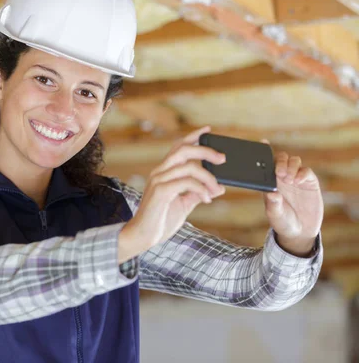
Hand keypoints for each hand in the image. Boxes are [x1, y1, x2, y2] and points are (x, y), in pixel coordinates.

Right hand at [119, 126, 225, 261]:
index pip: (178, 147)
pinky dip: (201, 189)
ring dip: (208, 177)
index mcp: (164, 172)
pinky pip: (186, 183)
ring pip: (189, 167)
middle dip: (206, 151)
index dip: (193, 136)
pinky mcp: (160, 191)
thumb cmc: (160, 220)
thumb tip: (219, 187)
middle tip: (223, 159)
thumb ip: (198, 193)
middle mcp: (159, 172)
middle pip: (184, 150)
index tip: (208, 130)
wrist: (143, 236)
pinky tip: (207, 199)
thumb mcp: (184, 205)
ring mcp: (158, 181)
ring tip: (216, 189)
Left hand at [261, 141, 323, 256]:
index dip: (264, 152)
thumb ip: (273, 204)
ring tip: (289, 180)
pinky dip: (302, 173)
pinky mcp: (309, 182)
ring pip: (294, 161)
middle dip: (280, 161)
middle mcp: (282, 178)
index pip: (266, 164)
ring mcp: (296, 178)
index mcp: (269, 182)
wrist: (301, 231)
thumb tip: (271, 193)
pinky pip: (306, 171)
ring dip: (290, 166)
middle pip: (281, 158)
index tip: (262, 142)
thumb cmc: (283, 222)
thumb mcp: (275, 215)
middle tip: (279, 174)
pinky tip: (298, 181)